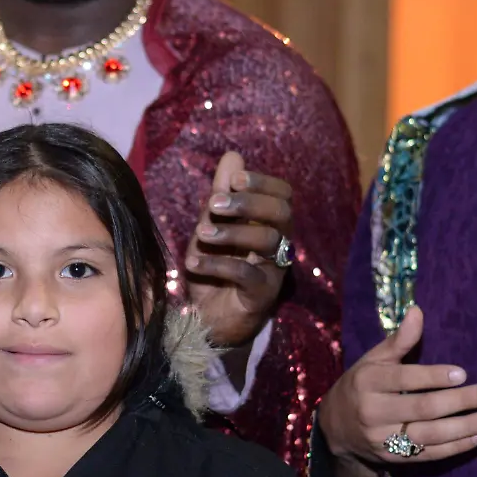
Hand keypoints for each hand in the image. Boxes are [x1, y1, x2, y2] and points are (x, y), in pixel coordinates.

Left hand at [183, 152, 291, 348]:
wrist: (207, 320)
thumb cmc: (213, 269)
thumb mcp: (211, 227)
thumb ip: (221, 195)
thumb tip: (232, 156)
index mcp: (270, 224)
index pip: (283, 195)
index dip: (263, 183)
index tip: (235, 179)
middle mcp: (279, 245)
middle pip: (282, 213)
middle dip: (249, 203)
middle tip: (214, 204)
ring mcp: (273, 271)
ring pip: (267, 241)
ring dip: (231, 232)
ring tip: (200, 234)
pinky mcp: (261, 296)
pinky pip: (246, 275)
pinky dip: (218, 265)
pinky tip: (193, 263)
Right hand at [315, 305, 476, 465]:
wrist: (335, 428)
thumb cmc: (361, 385)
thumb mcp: (373, 360)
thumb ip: (399, 340)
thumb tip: (418, 311)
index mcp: (367, 382)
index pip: (404, 378)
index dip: (434, 377)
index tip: (463, 374)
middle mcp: (373, 411)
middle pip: (423, 408)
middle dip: (460, 402)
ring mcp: (383, 438)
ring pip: (430, 435)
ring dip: (466, 427)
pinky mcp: (393, 458)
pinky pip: (430, 454)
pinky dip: (457, 447)